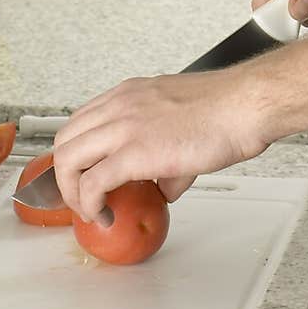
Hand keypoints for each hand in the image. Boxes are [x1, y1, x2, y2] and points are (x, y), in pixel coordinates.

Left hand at [51, 67, 267, 223]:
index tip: (79, 175)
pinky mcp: (134, 153)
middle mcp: (120, 105)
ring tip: (90, 210)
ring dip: (72, 193)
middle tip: (79, 198)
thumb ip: (164, 151)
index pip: (80, 121)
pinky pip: (92, 183)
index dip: (74, 154)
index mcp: (129, 94)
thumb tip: (163, 184)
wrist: (243, 106)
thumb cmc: (225, 109)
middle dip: (64, 176)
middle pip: (64, 141)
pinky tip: (103, 215)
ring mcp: (124, 127)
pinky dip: (90, 205)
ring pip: (68, 160)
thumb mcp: (181, 119)